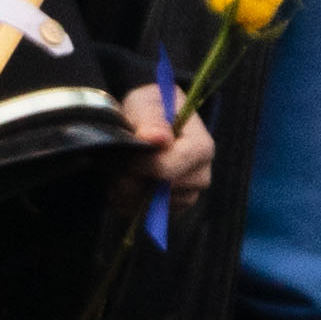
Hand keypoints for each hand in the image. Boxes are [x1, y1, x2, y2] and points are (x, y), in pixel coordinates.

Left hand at [110, 86, 213, 213]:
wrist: (146, 121)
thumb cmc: (150, 108)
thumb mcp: (145, 102)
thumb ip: (150, 118)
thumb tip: (158, 138)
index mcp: (201, 147)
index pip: (172, 168)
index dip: (144, 165)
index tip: (128, 155)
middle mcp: (200, 175)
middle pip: (163, 194)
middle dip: (134, 180)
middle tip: (120, 162)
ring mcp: (187, 195)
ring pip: (152, 208)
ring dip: (128, 192)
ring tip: (119, 169)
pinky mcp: (170, 209)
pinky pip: (145, 216)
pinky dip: (127, 203)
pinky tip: (121, 183)